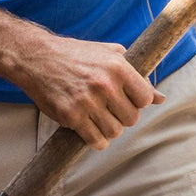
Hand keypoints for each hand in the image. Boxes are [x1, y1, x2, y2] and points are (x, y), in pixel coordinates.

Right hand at [15, 33, 163, 149]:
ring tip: (97, 118)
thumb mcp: (107, 55)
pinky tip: (90, 130)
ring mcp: (87, 101)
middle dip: (122, 117)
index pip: (144, 98)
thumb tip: (160, 98)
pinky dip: (96, 140)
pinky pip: (95, 140)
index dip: (136, 102)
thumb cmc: (74, 55)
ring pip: (114, 132)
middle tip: (108, 110)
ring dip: (108, 130)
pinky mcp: (71, 116)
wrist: (35, 58)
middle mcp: (105, 84)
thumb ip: (135, 75)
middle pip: (131, 119)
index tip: (124, 100)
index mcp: (117, 66)